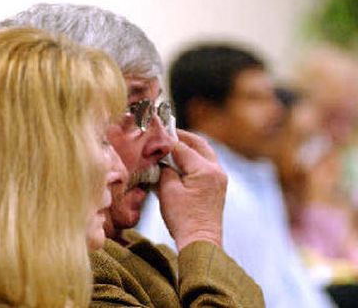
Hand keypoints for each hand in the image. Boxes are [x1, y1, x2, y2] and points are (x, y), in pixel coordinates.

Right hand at [157, 130, 226, 250]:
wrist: (200, 242)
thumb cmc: (183, 219)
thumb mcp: (168, 191)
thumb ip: (165, 170)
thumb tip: (162, 160)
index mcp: (204, 170)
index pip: (182, 147)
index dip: (167, 140)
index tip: (155, 133)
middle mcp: (216, 170)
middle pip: (199, 144)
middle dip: (182, 137)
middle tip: (166, 133)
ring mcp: (219, 178)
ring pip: (204, 153)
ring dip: (189, 147)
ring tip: (172, 145)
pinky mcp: (218, 186)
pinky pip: (206, 164)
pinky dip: (194, 159)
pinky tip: (181, 161)